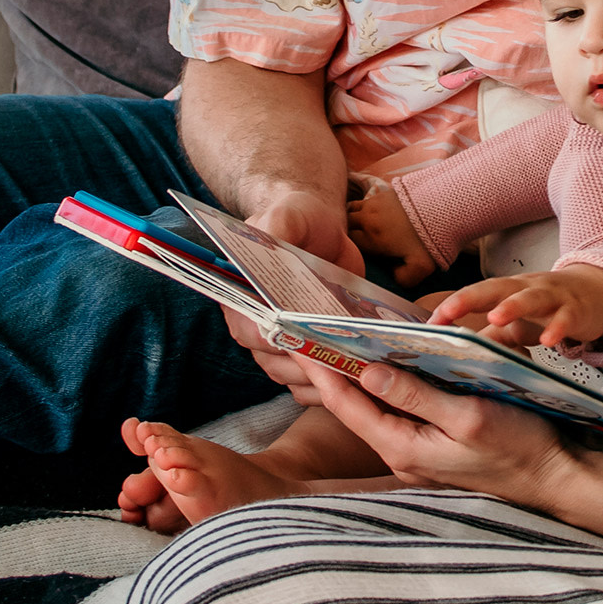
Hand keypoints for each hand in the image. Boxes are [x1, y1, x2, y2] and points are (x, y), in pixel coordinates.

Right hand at [224, 186, 366, 404]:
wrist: (323, 231)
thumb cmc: (300, 220)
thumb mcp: (290, 215)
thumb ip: (278, 225)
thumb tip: (271, 238)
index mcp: (241, 298)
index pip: (253, 332)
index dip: (281, 342)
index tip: (313, 342)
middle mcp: (255, 328)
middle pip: (276, 365)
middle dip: (311, 368)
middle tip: (347, 362)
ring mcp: (282, 345)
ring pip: (295, 381)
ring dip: (326, 383)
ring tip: (359, 373)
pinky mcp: (308, 352)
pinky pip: (312, 386)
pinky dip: (334, 388)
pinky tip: (361, 379)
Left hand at [301, 357, 581, 507]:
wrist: (554, 479)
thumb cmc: (519, 448)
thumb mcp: (468, 416)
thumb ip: (416, 395)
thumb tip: (368, 370)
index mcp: (403, 447)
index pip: (347, 404)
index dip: (319, 369)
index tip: (296, 338)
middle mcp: (402, 454)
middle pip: (354, 407)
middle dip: (330, 370)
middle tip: (309, 333)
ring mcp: (417, 454)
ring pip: (374, 410)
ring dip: (356, 377)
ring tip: (337, 342)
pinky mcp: (433, 449)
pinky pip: (397, 414)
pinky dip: (385, 386)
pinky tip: (385, 366)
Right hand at [346, 174, 435, 285]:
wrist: (445, 206)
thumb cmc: (431, 239)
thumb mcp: (420, 268)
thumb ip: (402, 278)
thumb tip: (391, 275)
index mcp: (372, 238)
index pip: (347, 244)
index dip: (349, 249)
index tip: (357, 253)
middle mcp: (368, 219)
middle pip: (345, 225)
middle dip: (347, 232)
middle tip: (355, 240)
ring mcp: (374, 202)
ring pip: (351, 209)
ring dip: (352, 218)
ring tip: (360, 226)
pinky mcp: (384, 192)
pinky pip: (364, 199)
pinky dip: (363, 207)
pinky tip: (373, 214)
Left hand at [428, 265, 602, 350]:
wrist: (599, 295)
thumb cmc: (550, 308)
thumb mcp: (518, 322)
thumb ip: (491, 336)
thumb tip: (459, 354)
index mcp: (508, 291)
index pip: (475, 295)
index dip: (453, 306)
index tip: (430, 323)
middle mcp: (527, 288)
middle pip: (496, 288)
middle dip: (471, 299)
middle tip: (448, 312)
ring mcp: (553, 297)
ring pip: (531, 297)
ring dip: (512, 306)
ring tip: (495, 318)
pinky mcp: (577, 310)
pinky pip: (566, 318)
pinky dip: (557, 328)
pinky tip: (549, 341)